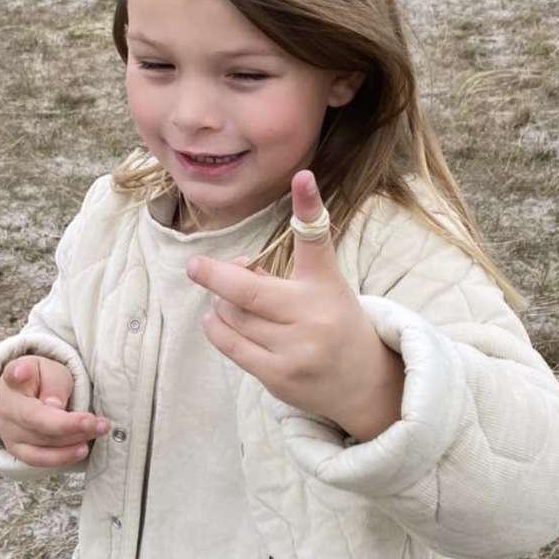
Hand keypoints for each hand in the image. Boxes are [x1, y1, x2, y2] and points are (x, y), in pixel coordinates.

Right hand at [0, 354, 108, 469]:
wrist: (27, 393)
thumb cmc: (41, 379)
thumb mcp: (51, 370)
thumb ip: (53, 383)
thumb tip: (54, 405)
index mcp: (11, 384)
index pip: (18, 383)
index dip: (23, 380)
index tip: (31, 379)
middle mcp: (6, 412)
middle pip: (38, 423)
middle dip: (71, 425)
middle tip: (99, 422)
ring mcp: (10, 435)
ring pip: (42, 445)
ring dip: (74, 441)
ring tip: (98, 431)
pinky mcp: (19, 451)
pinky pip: (40, 460)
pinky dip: (63, 457)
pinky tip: (82, 449)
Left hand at [185, 169, 395, 434]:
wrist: (363, 382)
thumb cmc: (334, 322)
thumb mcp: (322, 287)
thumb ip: (280, 273)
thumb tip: (231, 267)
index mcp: (324, 284)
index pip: (315, 240)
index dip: (308, 205)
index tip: (302, 177)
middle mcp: (312, 315)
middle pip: (248, 290)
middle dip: (215, 275)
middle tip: (194, 265)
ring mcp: (295, 349)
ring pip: (233, 316)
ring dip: (222, 304)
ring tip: (231, 302)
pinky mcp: (278, 377)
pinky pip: (231, 345)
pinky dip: (217, 327)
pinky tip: (217, 319)